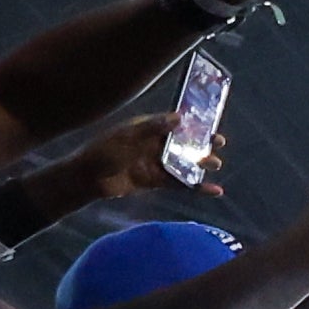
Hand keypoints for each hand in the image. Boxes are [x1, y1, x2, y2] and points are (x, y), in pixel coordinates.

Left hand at [70, 112, 216, 201]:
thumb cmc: (103, 151)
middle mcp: (154, 144)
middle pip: (184, 142)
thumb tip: (179, 117)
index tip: (211, 123)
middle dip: (202, 143)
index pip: (175, 123)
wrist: (88, 179)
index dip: (193, 123)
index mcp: (147, 129)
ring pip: (185, 163)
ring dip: (201, 164)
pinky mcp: (156, 181)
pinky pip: (181, 184)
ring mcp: (156, 163)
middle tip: (220, 143)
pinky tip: (214, 190)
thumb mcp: (128, 136)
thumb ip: (153, 127)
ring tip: (216, 164)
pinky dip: (197, 187)